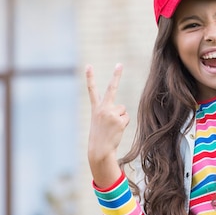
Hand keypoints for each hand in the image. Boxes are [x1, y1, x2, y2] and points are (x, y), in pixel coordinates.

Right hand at [85, 63, 129, 187]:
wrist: (99, 150)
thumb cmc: (100, 137)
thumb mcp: (101, 122)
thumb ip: (109, 112)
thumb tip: (123, 110)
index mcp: (96, 108)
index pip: (92, 90)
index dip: (90, 77)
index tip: (88, 65)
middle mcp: (102, 108)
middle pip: (111, 88)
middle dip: (116, 75)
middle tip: (119, 64)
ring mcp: (110, 113)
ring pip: (123, 110)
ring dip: (121, 118)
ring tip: (113, 127)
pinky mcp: (119, 119)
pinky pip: (126, 117)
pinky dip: (124, 124)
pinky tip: (117, 130)